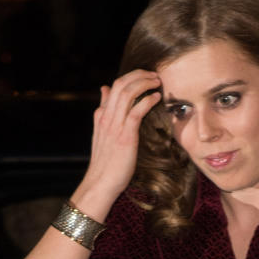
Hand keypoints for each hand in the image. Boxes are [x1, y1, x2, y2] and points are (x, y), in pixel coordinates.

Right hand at [73, 69, 163, 215]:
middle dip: (139, 75)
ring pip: (127, 93)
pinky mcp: (125, 135)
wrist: (100, 182)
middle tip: (154, 75)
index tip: (145, 76)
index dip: (131, 77)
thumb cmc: (106, 162)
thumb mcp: (102, 133)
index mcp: (101, 115)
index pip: (115, 86)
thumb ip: (105, 111)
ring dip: (144, 83)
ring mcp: (114, 125)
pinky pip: (135, 111)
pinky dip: (147, 100)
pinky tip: (156, 97)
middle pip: (121, 84)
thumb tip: (104, 88)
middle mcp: (106, 116)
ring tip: (157, 81)